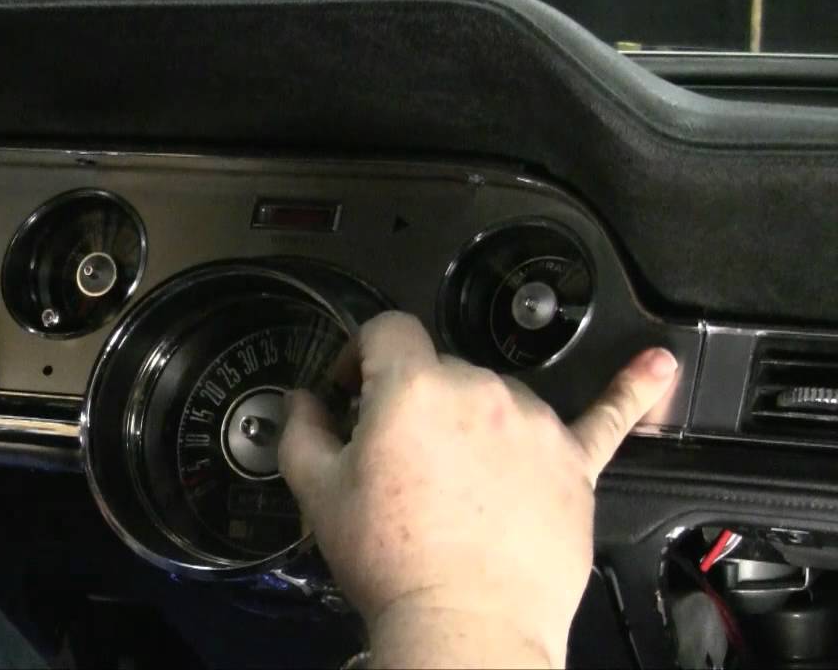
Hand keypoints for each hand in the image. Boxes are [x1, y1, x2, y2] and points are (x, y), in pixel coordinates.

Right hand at [279, 312, 676, 667]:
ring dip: (474, 420)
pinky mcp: (575, 464)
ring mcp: (536, 425)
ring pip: (496, 398)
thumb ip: (300, 429)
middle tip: (397, 461)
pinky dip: (631, 390)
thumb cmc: (391, 560)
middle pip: (441, 369)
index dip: (359, 356)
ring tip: (458, 480)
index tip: (351, 391)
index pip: (386, 331)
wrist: (463, 626)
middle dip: (413, 402)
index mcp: (414, 388)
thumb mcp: (317, 492)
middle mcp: (481, 391)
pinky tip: (657, 366)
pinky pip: (607, 418)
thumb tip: (302, 401)